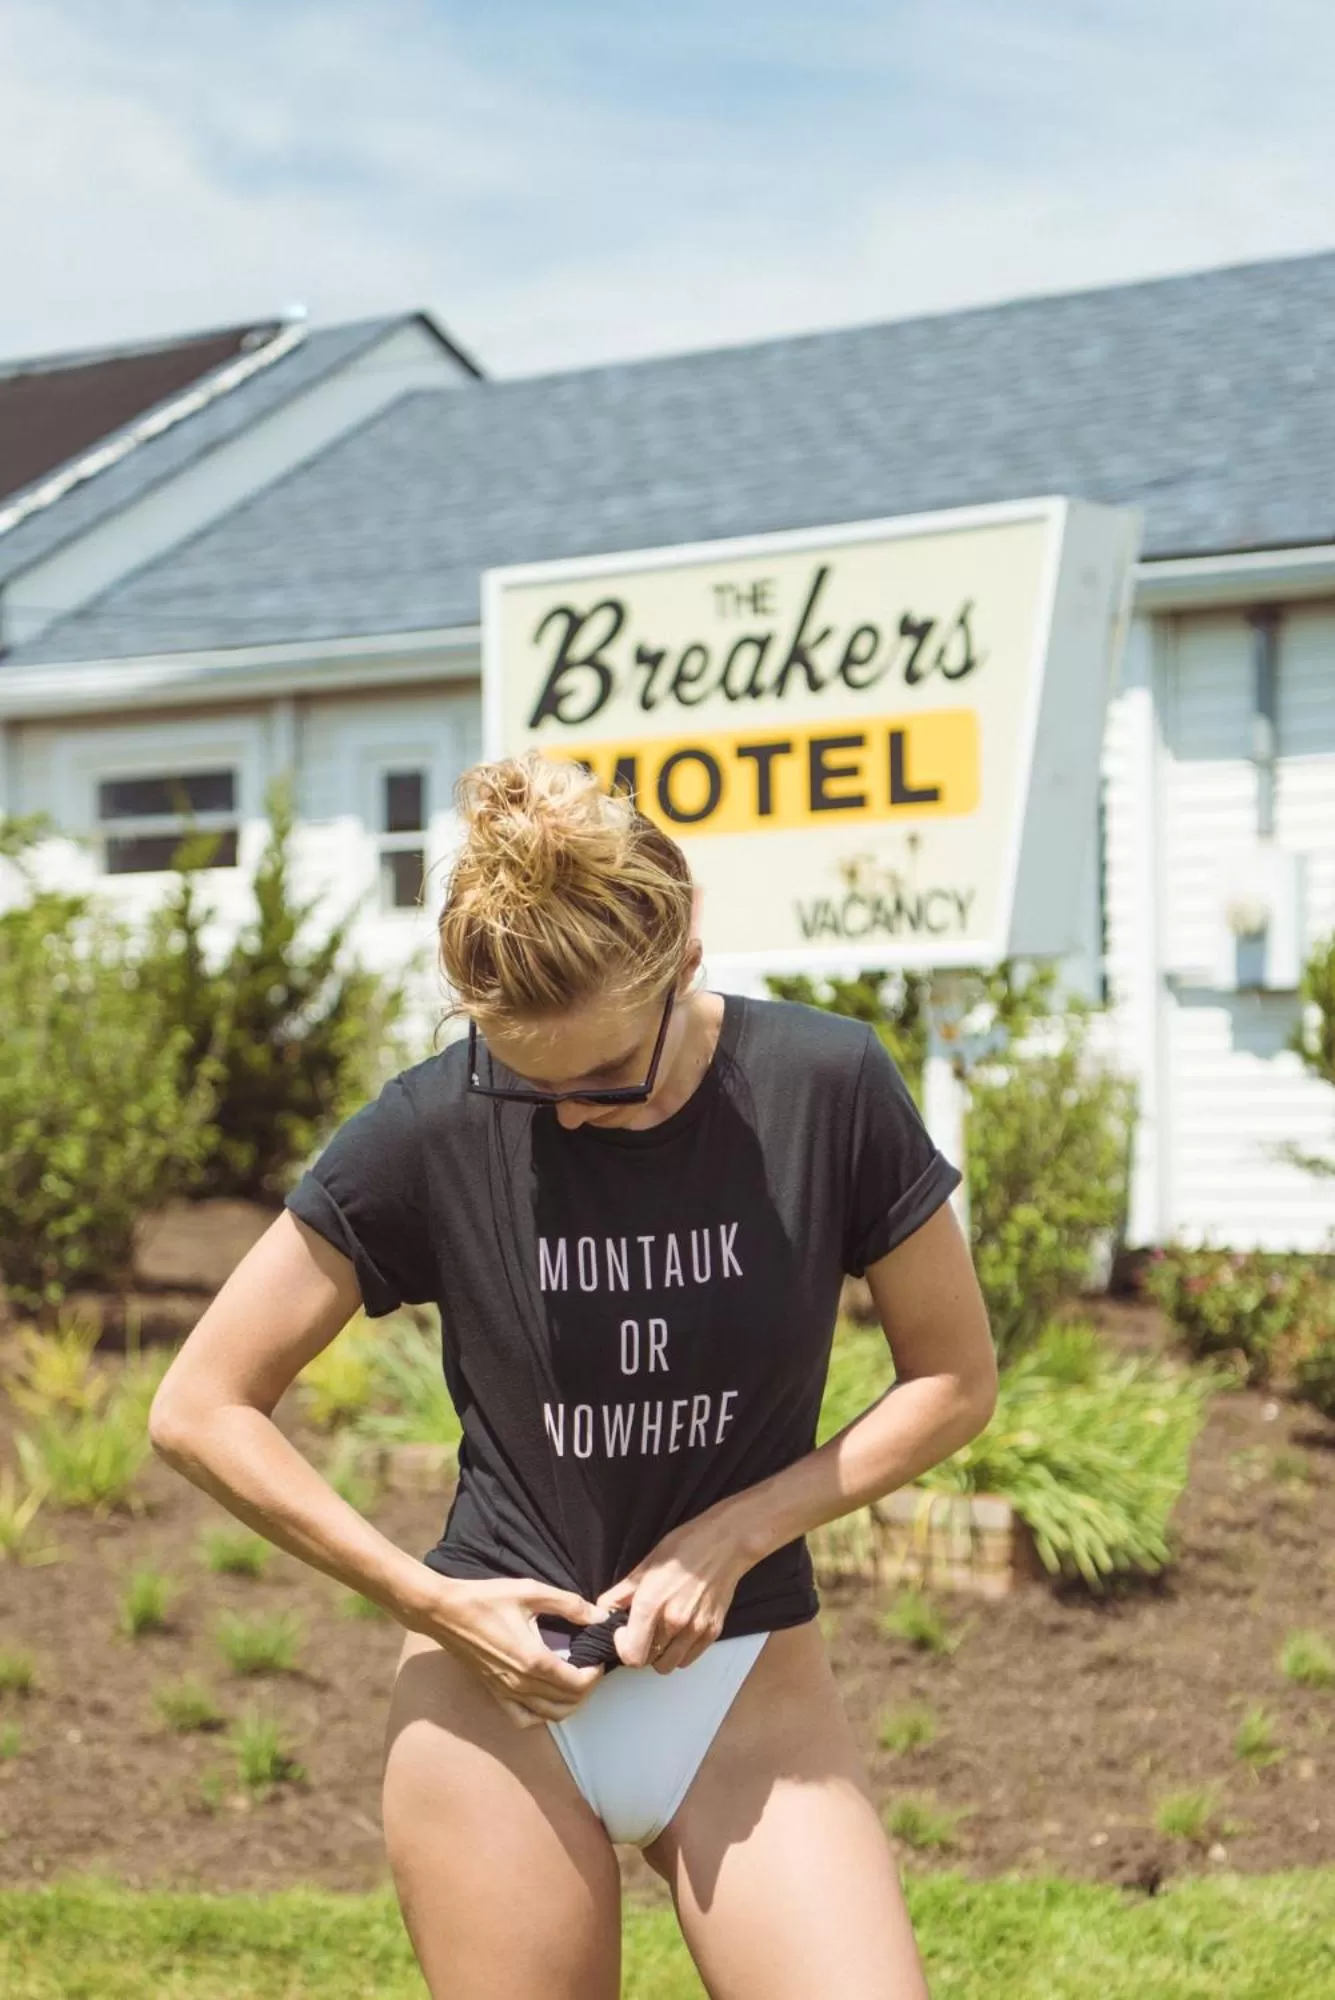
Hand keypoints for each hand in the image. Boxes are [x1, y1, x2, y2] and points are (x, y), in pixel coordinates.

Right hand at [413, 1574, 606, 1728]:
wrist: (444, 1611)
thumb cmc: (486, 1599)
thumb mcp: (531, 1592)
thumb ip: (569, 1605)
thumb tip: (599, 1617)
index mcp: (533, 1659)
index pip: (577, 1683)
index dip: (595, 1674)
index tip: (599, 1657)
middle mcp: (521, 1683)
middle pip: (567, 1702)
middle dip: (587, 1688)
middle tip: (591, 1666)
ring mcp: (506, 1692)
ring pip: (549, 1715)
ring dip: (569, 1704)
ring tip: (575, 1681)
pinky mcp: (494, 1693)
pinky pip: (523, 1719)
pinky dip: (541, 1716)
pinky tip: (546, 1697)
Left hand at [595, 1508, 748, 1672]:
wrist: (726, 1543)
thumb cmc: (685, 1547)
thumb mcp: (646, 1564)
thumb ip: (621, 1593)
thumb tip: (603, 1611)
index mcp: (651, 1604)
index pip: (631, 1655)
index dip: (622, 1646)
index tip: (624, 1631)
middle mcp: (673, 1622)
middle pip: (648, 1662)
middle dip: (640, 1649)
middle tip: (642, 1630)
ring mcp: (695, 1630)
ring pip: (669, 1665)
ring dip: (661, 1654)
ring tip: (661, 1632)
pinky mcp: (713, 1632)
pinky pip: (689, 1658)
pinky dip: (680, 1652)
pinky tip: (679, 1631)